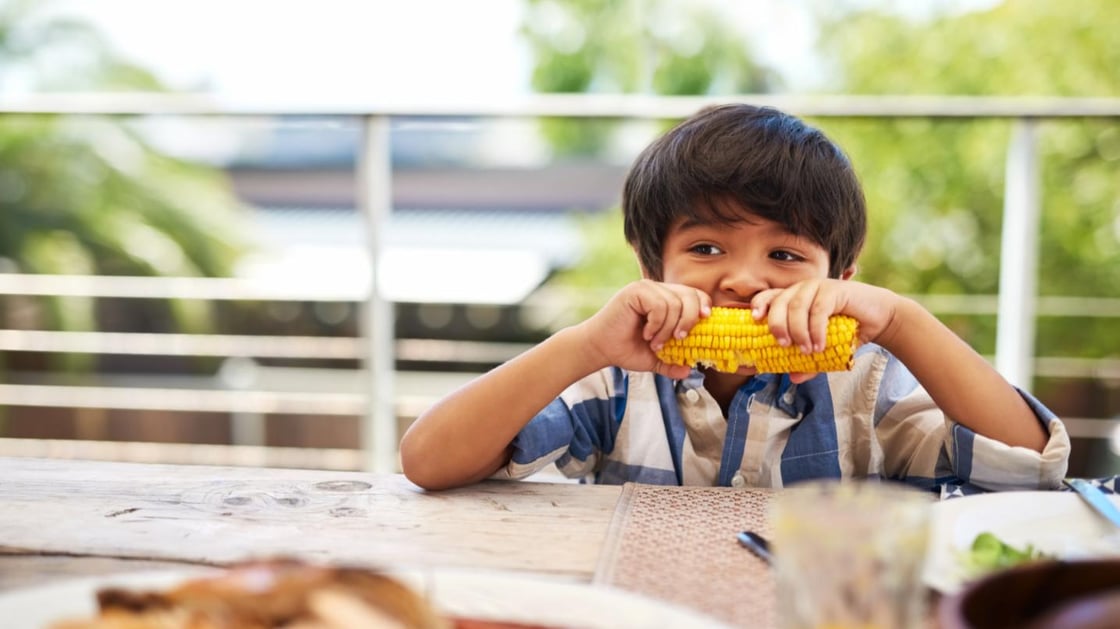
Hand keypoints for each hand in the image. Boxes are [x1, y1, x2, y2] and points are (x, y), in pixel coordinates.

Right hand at [576, 280, 711, 377]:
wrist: (600, 349)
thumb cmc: (625, 350)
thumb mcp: (654, 359)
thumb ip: (671, 363)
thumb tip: (688, 370)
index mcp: (666, 299)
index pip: (694, 294)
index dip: (703, 305)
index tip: (705, 321)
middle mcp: (657, 290)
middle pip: (690, 295)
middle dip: (689, 320)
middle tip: (679, 339)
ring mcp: (646, 288)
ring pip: (674, 304)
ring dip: (667, 329)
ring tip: (655, 342)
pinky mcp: (635, 291)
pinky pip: (659, 305)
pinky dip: (657, 324)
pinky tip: (646, 334)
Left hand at [749, 279, 904, 378]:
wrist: (879, 319)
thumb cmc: (848, 331)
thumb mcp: (825, 349)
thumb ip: (808, 363)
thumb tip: (792, 378)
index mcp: (794, 298)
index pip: (769, 296)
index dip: (759, 305)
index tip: (754, 320)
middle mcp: (803, 289)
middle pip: (779, 301)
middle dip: (777, 325)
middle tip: (784, 346)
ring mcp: (818, 287)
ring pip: (797, 306)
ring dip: (799, 331)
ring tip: (807, 350)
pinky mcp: (835, 290)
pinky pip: (819, 309)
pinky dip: (816, 330)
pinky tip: (820, 345)